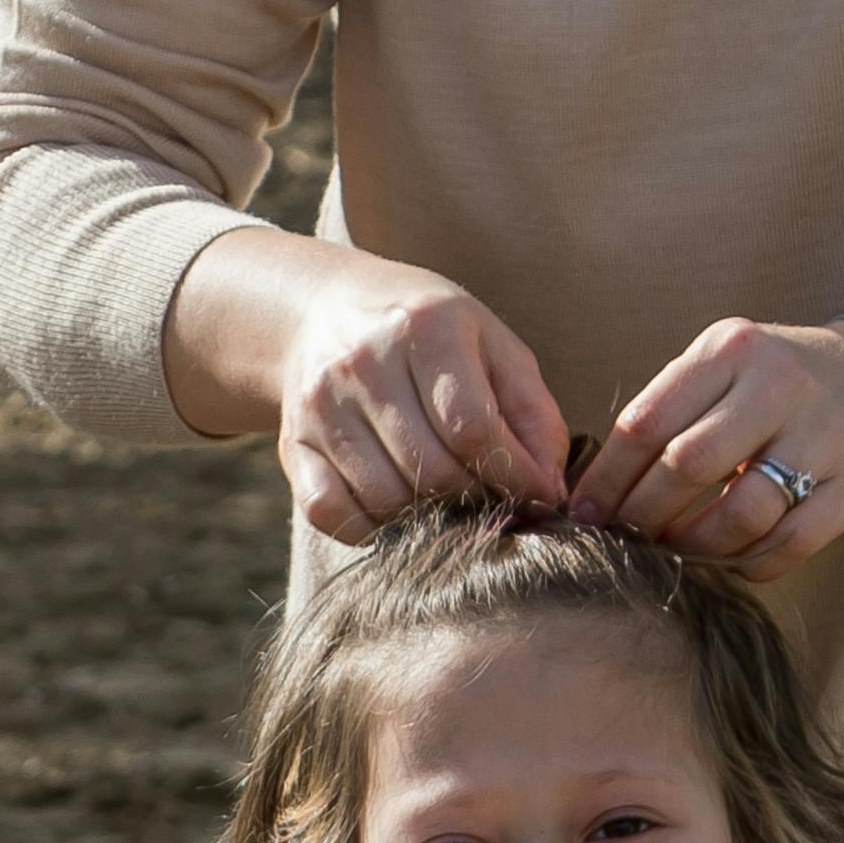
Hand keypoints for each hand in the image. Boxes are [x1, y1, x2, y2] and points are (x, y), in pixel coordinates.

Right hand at [163, 227, 571, 543]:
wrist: (322, 312)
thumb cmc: (428, 335)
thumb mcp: (491, 346)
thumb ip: (533, 413)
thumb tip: (551, 490)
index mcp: (424, 327)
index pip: (472, 427)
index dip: (514, 476)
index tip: (538, 497)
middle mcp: (365, 363)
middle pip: (432, 469)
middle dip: (477, 500)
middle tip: (493, 501)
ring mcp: (321, 406)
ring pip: (386, 499)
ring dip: (429, 519)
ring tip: (451, 503)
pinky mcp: (292, 446)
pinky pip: (333, 515)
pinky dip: (372, 530)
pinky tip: (398, 511)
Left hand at [574, 314, 843, 576]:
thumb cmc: (771, 385)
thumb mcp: (719, 368)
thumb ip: (664, 414)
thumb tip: (594, 494)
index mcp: (732, 350)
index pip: (648, 421)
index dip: (608, 477)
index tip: (587, 512)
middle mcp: (780, 385)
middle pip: (689, 464)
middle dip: (644, 514)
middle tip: (627, 537)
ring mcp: (823, 436)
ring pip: (742, 513)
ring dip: (694, 545)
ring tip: (674, 550)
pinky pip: (789, 544)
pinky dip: (748, 562)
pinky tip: (729, 558)